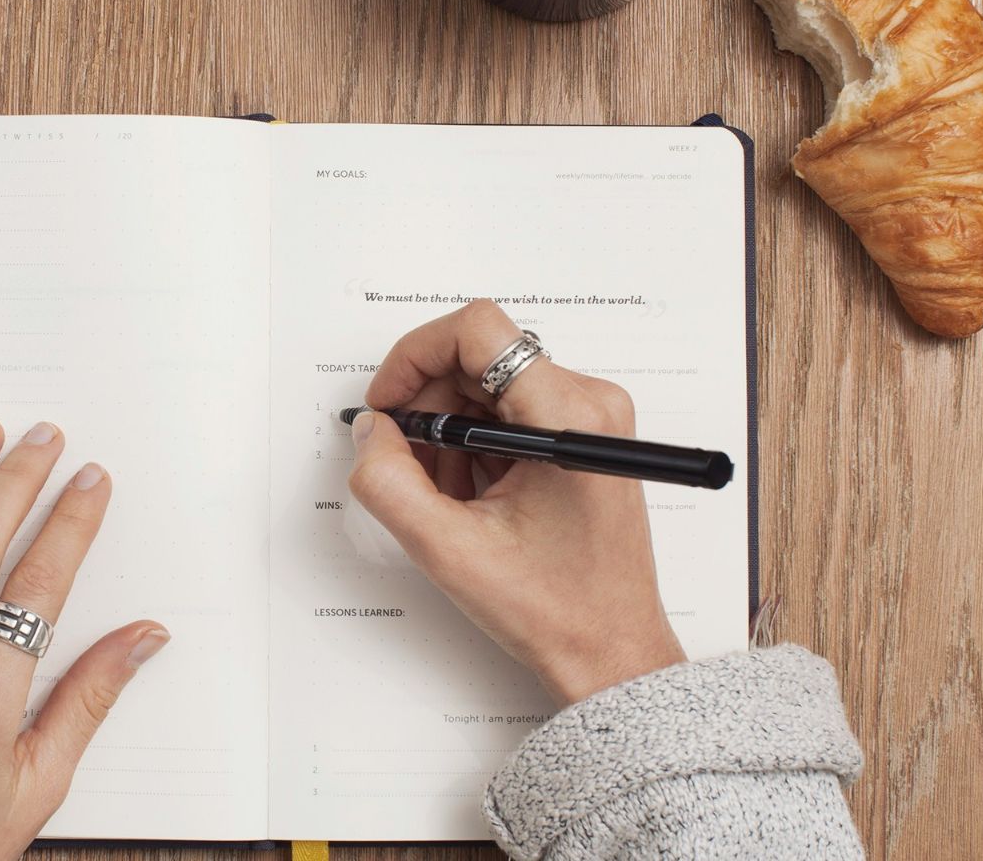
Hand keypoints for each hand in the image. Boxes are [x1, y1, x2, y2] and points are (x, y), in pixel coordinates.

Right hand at [348, 301, 685, 704]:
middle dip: (429, 405)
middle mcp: (589, 402)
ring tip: (447, 495)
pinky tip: (472, 498)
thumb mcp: (449, 550)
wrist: (611, 652)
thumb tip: (371, 430)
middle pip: (479, 357)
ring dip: (450, 431)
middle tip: (406, 463)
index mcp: (568, 416)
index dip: (415, 356)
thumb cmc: (556, 609)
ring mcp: (590, 418)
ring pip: (489, 386)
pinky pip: (509, 411)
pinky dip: (475, 445)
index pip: (478, 331)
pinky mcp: (583, 436)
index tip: (388, 404)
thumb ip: (390, 482)